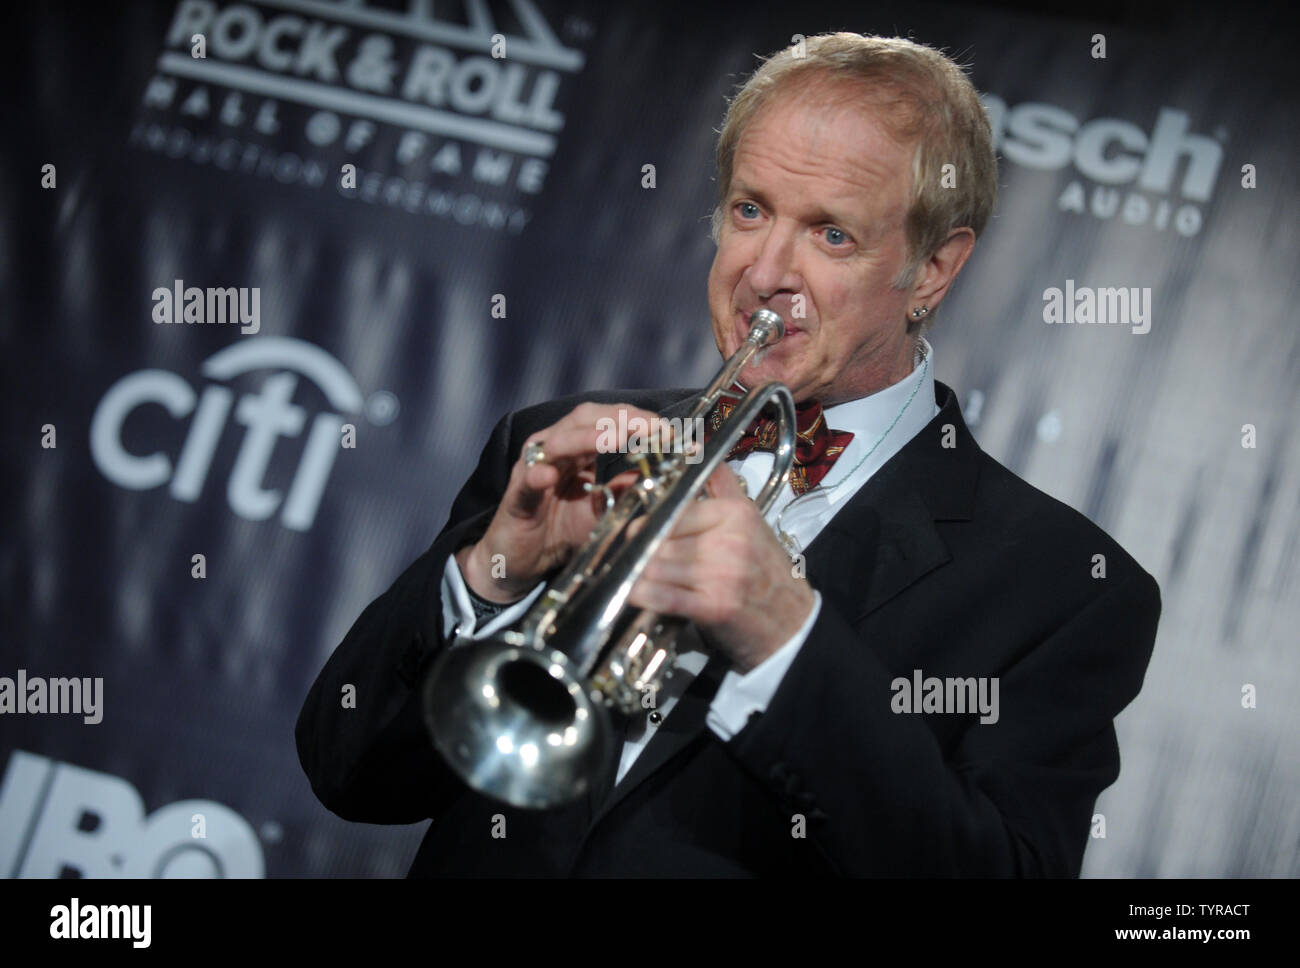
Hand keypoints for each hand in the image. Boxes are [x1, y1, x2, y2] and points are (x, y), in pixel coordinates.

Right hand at [457, 402, 663, 601]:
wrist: (523, 560)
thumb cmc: (563, 531)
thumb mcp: (605, 510)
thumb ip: (629, 491)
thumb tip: (665, 476)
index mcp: (579, 448)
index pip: (609, 419)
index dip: (638, 420)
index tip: (668, 429)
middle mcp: (555, 448)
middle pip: (585, 418)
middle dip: (619, 419)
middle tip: (649, 427)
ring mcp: (533, 468)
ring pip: (557, 442)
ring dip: (585, 438)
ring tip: (611, 440)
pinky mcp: (517, 494)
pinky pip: (528, 480)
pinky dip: (537, 475)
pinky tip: (548, 476)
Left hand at [627, 465, 815, 671]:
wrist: (794, 623)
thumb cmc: (768, 572)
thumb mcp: (752, 521)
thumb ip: (723, 486)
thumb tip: (698, 450)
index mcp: (736, 514)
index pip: (676, 508)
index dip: (652, 518)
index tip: (639, 526)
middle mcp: (729, 541)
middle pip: (662, 536)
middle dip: (642, 546)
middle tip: (631, 552)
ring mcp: (721, 574)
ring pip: (657, 564)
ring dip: (638, 571)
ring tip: (631, 573)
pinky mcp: (713, 607)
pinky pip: (664, 596)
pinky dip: (643, 594)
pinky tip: (634, 592)